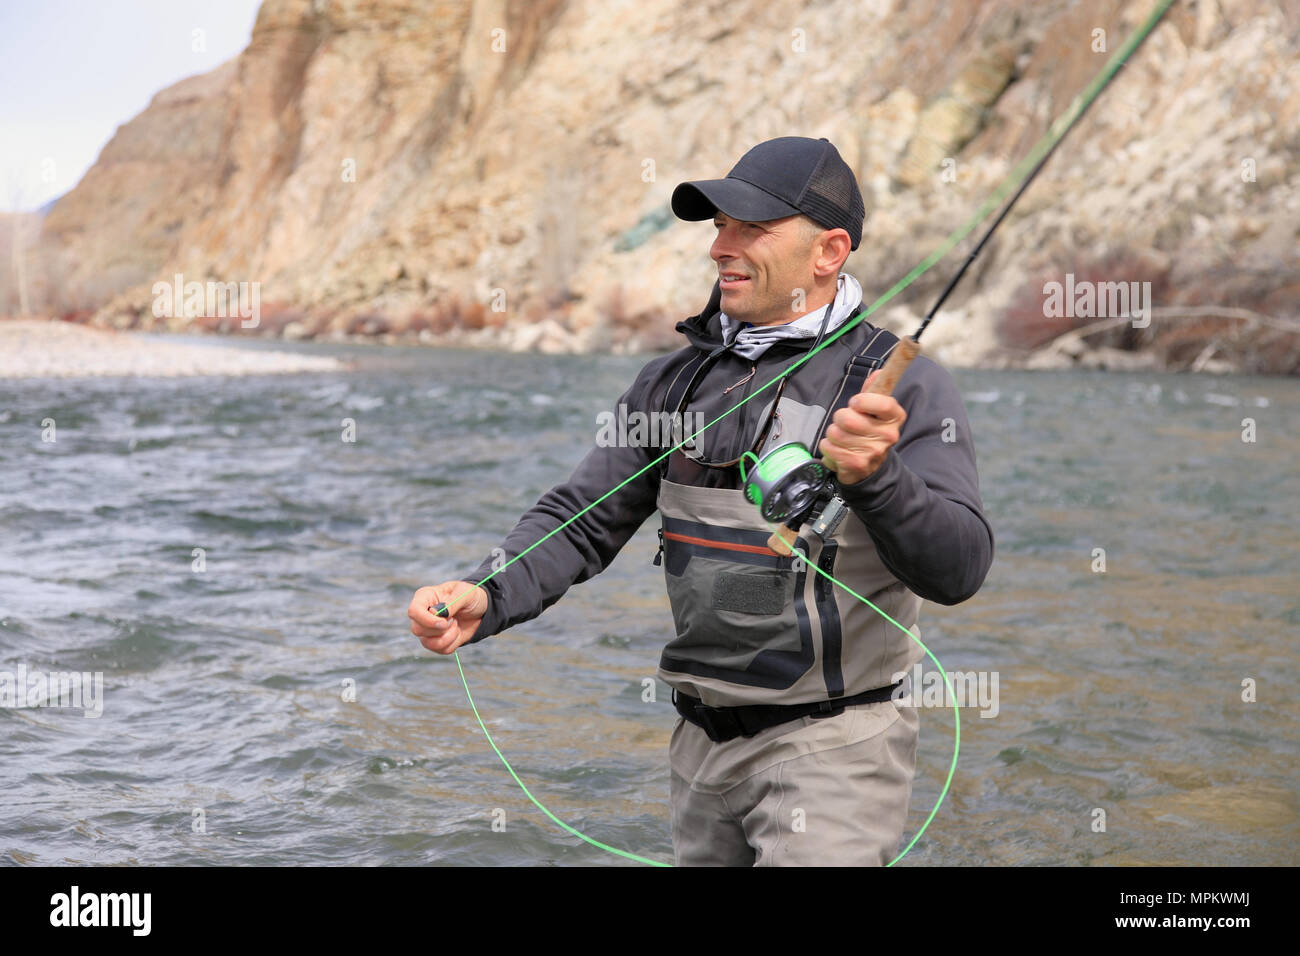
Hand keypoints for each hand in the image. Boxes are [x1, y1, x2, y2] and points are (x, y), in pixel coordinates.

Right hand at [409, 581, 489, 654]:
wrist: (482, 608)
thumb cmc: (471, 595)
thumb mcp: (465, 594)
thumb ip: (451, 603)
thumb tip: (434, 614)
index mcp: (425, 597)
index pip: (414, 611)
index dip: (427, 620)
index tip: (444, 623)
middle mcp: (423, 614)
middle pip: (417, 629)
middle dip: (439, 630)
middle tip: (454, 620)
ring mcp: (428, 629)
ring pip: (427, 643)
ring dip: (447, 638)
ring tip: (456, 625)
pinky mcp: (437, 641)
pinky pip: (440, 650)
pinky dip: (453, 643)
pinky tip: (457, 632)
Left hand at [818, 369, 905, 485]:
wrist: (871, 467)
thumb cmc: (869, 431)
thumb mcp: (874, 410)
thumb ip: (874, 390)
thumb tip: (879, 372)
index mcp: (895, 417)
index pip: (883, 403)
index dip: (864, 400)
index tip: (855, 402)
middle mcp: (888, 436)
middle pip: (848, 419)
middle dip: (839, 418)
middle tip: (845, 423)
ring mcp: (873, 452)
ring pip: (835, 433)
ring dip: (832, 433)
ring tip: (842, 437)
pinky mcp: (857, 464)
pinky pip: (828, 446)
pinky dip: (828, 446)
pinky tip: (838, 449)